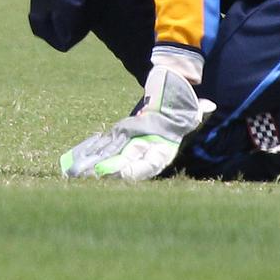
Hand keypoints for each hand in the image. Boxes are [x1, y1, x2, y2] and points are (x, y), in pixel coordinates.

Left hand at [60, 66, 210, 180]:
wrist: (168, 105)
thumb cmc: (179, 109)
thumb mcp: (189, 111)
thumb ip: (197, 110)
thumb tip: (208, 105)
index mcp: (161, 150)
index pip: (150, 164)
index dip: (137, 170)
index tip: (124, 173)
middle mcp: (143, 153)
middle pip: (125, 165)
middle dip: (110, 171)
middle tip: (95, 175)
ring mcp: (128, 149)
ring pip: (108, 160)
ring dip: (93, 166)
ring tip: (77, 173)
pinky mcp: (116, 141)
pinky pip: (101, 149)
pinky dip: (88, 153)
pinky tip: (72, 161)